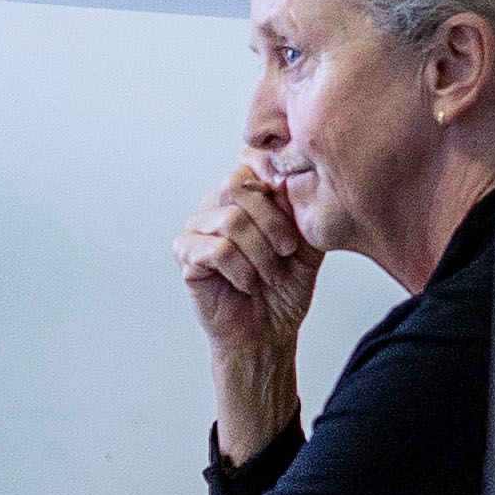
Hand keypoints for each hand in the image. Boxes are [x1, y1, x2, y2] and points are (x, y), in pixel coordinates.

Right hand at [175, 158, 317, 460]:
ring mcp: (198, 227)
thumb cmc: (284, 289)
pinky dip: (241, 270)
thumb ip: (303, 210)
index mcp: (245, 194)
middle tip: (287, 252)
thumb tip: (293, 179)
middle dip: (272, 224)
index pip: (251, 163)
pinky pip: (217, 250)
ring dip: (259, 254)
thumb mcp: (308, 245)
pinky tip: (246, 284)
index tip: (293, 222)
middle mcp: (217, 204)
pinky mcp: (186, 254)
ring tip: (268, 275)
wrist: (268, 331)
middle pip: (237, 186)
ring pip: (230, 220)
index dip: (275, 188)